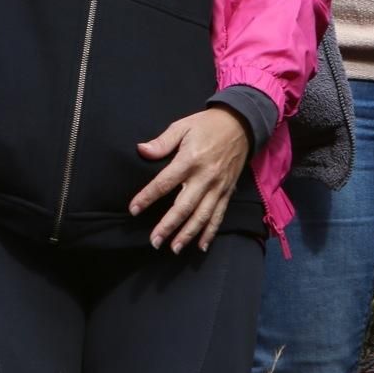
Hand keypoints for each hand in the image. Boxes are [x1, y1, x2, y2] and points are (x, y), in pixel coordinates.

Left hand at [129, 108, 250, 252]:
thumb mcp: (182, 126)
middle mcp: (205, 177)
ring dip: (187, 234)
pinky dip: (210, 232)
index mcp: (190, 160)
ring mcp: (218, 187)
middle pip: (184, 206)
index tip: (133, 209)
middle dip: (168, 226)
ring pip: (202, 216)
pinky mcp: (227, 192)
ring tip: (173, 248)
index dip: (148, 197)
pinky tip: (200, 246)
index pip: (165, 183)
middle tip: (154, 241)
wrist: (240, 124)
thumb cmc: (206, 126)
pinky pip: (219, 215)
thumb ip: (162, 142)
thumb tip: (141, 151)